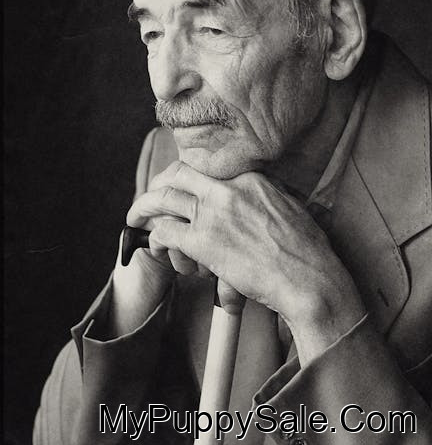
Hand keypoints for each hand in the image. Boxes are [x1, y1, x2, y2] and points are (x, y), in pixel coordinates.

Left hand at [127, 160, 365, 363]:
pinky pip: (165, 232)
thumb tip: (259, 193)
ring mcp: (213, 213)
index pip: (206, 166)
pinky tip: (156, 246)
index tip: (181, 185)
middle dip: (159, 183)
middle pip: (178, 173)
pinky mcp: (203, 241)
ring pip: (163, 198)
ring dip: (144, 208)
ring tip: (136, 217)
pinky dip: (155, 239)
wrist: (308, 277)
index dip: (187, 176)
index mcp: (249, 177)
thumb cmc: (306, 250)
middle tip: (151, 196)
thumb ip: (267, 194)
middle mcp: (227, 188)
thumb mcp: (290, 206)